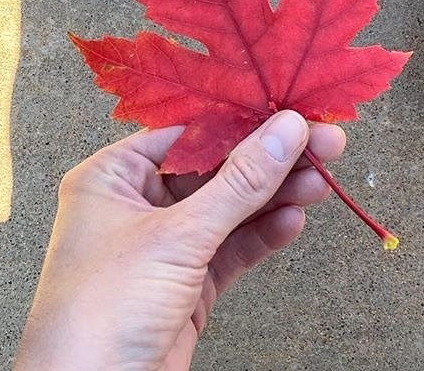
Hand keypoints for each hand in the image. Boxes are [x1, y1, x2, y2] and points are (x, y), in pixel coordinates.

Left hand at [15, 112, 344, 370]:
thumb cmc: (100, 312)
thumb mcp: (176, 236)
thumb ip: (239, 183)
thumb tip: (284, 131)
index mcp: (112, 177)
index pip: (188, 133)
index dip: (242, 120)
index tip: (289, 111)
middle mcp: (135, 206)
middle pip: (214, 170)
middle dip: (269, 160)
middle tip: (322, 143)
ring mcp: (161, 248)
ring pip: (228, 210)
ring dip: (274, 196)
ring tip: (318, 181)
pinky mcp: (184, 287)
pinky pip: (230, 250)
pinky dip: (262, 235)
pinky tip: (292, 220)